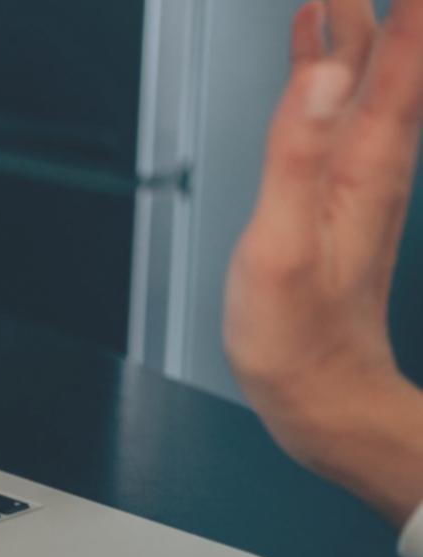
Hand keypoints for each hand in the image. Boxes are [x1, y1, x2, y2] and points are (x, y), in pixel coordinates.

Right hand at [225, 0, 422, 522]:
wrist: (322, 393)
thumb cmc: (297, 336)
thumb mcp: (282, 246)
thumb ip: (300, 154)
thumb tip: (325, 74)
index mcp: (364, 162)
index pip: (398, 53)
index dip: (394, 8)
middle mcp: (374, 157)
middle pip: (390, 51)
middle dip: (375, 4)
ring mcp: (361, 171)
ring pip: (369, 70)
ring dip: (355, 19)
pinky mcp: (340, 186)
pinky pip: (342, 102)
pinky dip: (328, 61)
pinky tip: (312, 43)